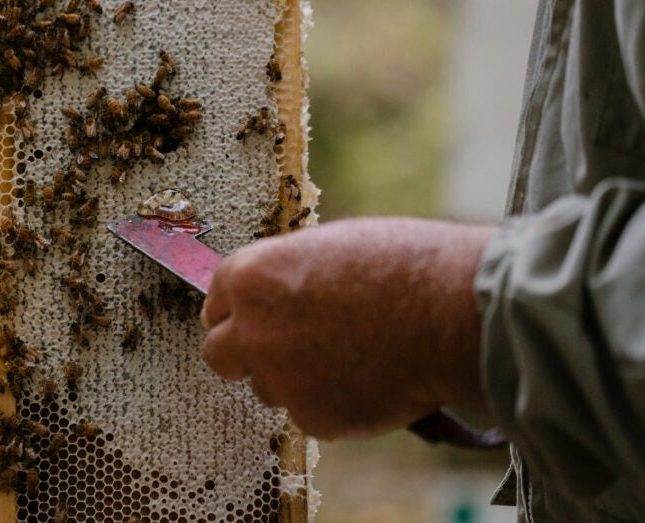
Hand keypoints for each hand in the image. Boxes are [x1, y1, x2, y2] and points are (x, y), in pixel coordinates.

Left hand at [200, 217, 492, 439]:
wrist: (451, 313)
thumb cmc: (402, 266)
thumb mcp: (329, 247)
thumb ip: (288, 275)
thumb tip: (278, 291)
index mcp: (251, 278)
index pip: (215, 301)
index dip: (234, 310)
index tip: (247, 318)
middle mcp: (252, 331)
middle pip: (218, 353)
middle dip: (242, 353)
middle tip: (278, 349)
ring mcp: (281, 380)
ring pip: (269, 387)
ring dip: (293, 378)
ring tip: (347, 355)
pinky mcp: (314, 418)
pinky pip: (311, 413)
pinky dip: (332, 402)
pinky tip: (369, 378)